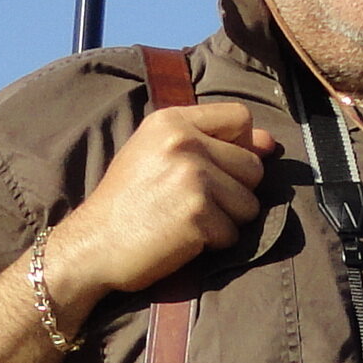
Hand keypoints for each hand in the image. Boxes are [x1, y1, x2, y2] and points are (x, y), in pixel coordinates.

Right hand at [46, 101, 278, 304]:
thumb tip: (270, 143)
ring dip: (226, 220)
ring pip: (250, 203)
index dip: (240, 146)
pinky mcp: (198, 215)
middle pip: (253, 166)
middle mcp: (184, 143)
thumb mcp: (155, 154)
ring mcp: (193, 178)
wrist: (92, 244)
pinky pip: (233, 234)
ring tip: (187, 221)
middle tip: (194, 203)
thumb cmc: (126, 202)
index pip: (240, 118)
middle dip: (235, 191)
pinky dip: (213, 244)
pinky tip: (182, 239)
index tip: (217, 168)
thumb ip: (210, 141)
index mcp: (172, 121)